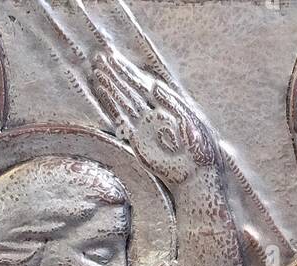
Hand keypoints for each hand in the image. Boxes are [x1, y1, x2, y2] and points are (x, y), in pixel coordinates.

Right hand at [93, 51, 217, 188]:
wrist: (197, 175)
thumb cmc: (199, 149)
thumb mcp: (189, 121)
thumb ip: (172, 103)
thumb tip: (155, 86)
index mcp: (164, 108)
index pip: (142, 85)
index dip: (128, 72)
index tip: (115, 58)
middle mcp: (151, 115)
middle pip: (129, 91)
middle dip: (114, 75)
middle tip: (98, 59)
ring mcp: (143, 128)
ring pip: (123, 103)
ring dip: (110, 89)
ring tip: (96, 73)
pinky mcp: (138, 142)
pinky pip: (122, 122)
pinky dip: (112, 108)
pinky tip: (103, 95)